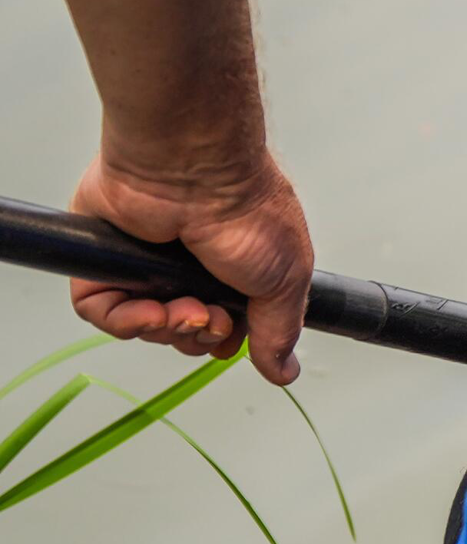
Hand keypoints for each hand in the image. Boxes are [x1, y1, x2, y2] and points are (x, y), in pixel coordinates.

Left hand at [67, 151, 312, 385]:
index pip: (221, 325)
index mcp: (233, 267)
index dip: (222, 340)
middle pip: (180, 333)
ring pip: (143, 327)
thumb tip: (286, 370)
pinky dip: (123, 320)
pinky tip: (145, 308)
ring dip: (162, 328)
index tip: (227, 336)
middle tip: (204, 317)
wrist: (191, 172)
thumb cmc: (245, 208)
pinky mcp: (105, 264)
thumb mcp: (285, 276)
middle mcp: (188, 267)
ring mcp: (145, 266)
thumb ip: (280, 328)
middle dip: (194, 335)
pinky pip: (103, 313)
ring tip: (179, 307)